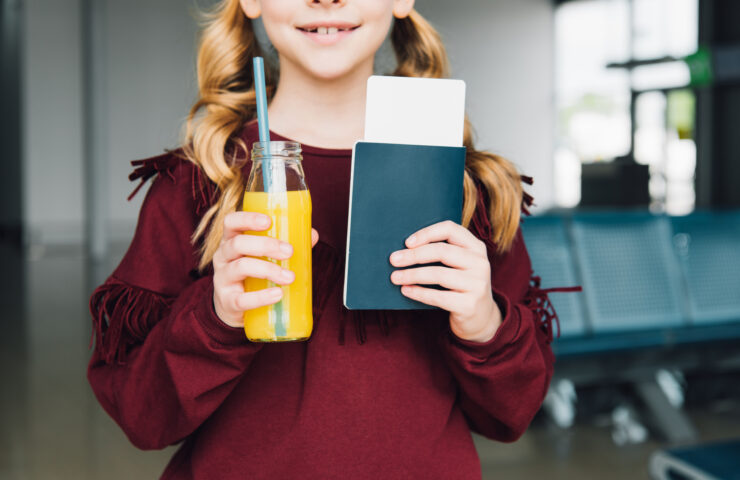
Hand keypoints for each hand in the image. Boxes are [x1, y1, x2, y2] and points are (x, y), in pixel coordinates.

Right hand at [212, 211, 318, 327]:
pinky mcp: (227, 301)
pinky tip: (277, 294)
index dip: (247, 219)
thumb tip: (312, 234)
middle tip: (289, 251)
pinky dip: (261, 297)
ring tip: (290, 277)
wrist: (234, 306)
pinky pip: (241, 299)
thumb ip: (285, 244)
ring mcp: (222, 279)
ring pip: (241, 267)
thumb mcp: (263, 256)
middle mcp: (222, 257)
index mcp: (231, 240)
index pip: (231, 222)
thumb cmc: (251, 274)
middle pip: (237, 244)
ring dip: (268, 270)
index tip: (268, 221)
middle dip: (265, 245)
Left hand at [389, 220, 501, 342]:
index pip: (450, 229)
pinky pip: (438, 297)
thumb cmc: (461, 285)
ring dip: (412, 275)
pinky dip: (419, 293)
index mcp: (476, 247)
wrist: (481, 318)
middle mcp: (481, 263)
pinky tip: (406, 290)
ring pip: (439, 274)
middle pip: (442, 251)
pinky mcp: (470, 305)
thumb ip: (443, 252)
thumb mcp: (460, 265)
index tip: (407, 242)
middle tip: (394, 260)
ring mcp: (478, 284)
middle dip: (414, 255)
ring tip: (395, 277)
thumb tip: (404, 249)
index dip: (427, 233)